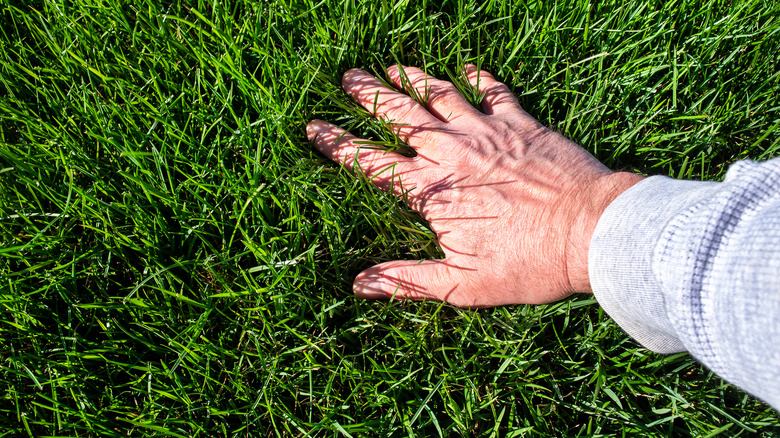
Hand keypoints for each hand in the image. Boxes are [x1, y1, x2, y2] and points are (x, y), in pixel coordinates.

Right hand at [307, 65, 642, 306]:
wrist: (591, 231)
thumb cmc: (528, 263)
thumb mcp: (462, 285)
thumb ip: (409, 280)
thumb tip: (360, 284)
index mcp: (432, 191)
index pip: (371, 163)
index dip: (338, 145)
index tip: (315, 128)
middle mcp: (452, 152)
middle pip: (401, 116)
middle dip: (370, 95)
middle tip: (349, 77)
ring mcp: (487, 131)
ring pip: (440, 95)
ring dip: (412, 79)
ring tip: (391, 67)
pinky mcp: (522, 122)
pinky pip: (495, 90)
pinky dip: (479, 77)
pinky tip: (469, 67)